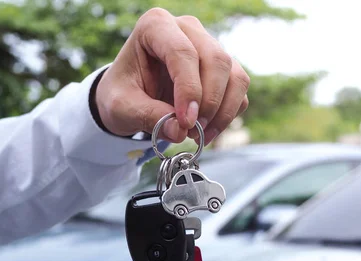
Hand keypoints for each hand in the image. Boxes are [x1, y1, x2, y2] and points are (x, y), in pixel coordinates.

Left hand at [95, 7, 249, 145]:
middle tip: (192, 130)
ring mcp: (209, 47)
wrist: (130, 96)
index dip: (189, 90)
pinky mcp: (223, 69)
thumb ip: (148, 117)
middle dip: (209, 102)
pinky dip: (228, 115)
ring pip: (235, 76)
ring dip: (222, 112)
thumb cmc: (122, 93)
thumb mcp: (122, 107)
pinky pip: (238, 91)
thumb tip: (180, 131)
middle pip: (216, 60)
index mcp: (155, 26)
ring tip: (199, 135)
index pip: (182, 52)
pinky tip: (207, 130)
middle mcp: (188, 30)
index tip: (185, 122)